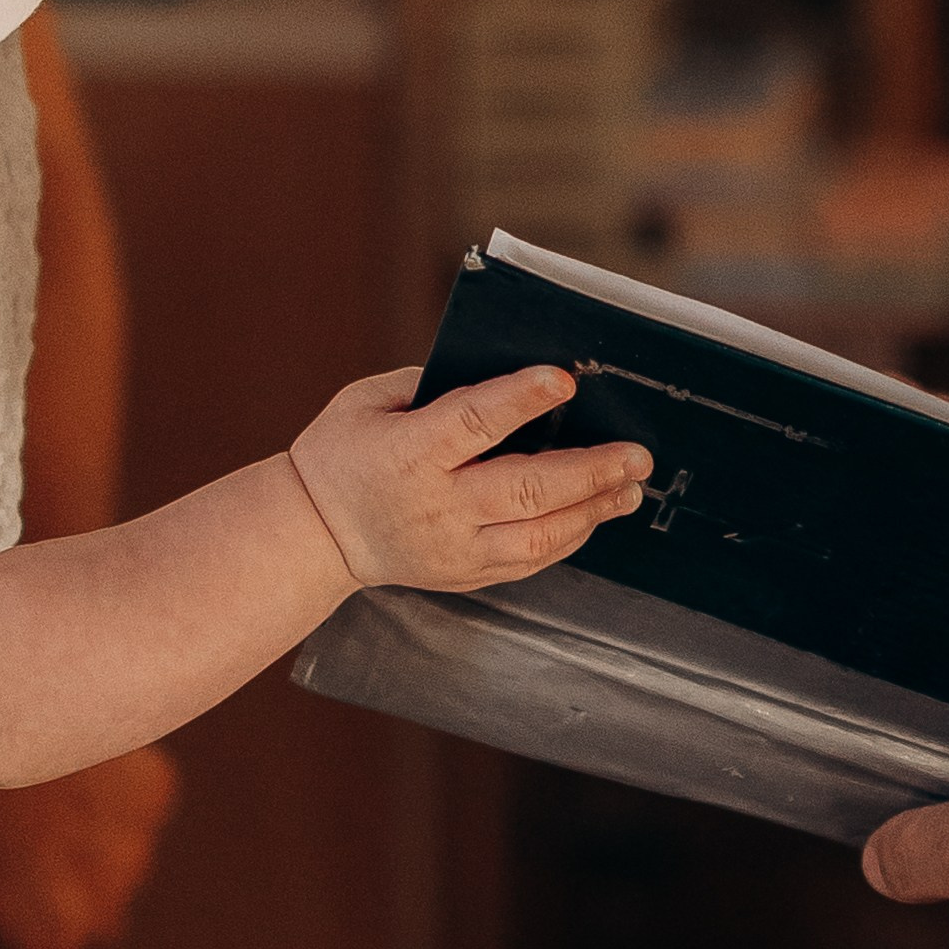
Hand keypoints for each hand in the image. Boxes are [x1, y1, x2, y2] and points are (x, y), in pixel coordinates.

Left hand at [0, 741, 181, 948]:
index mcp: (51, 946)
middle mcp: (107, 909)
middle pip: (92, 933)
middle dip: (61, 911)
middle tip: (12, 866)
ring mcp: (135, 848)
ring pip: (118, 872)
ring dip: (86, 855)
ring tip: (36, 815)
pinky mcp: (154, 791)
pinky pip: (137, 813)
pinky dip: (110, 803)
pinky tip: (68, 781)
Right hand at [289, 364, 649, 591]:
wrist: (312, 535)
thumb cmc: (344, 452)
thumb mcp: (368, 400)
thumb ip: (433, 385)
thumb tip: (506, 373)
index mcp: (409, 453)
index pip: (472, 423)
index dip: (521, 399)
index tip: (565, 380)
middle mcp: (436, 507)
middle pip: (524, 489)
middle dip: (588, 471)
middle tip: (636, 454)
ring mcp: (453, 548)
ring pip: (536, 535)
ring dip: (592, 510)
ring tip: (630, 488)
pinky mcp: (466, 575)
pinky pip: (529, 560)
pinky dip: (569, 537)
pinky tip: (594, 514)